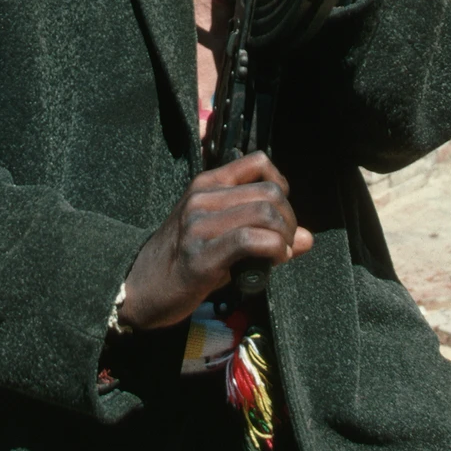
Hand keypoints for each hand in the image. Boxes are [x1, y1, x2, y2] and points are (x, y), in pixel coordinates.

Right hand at [117, 152, 312, 331]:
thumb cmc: (185, 261)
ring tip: (278, 255)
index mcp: (206, 185)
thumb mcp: (221, 234)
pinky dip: (273, 250)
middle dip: (289, 220)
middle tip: (284, 244)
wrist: (142, 288)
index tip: (280, 213)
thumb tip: (308, 238)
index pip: (259, 162)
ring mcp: (199, 224)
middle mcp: (202, 198)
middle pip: (271, 191)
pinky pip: (250, 240)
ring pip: (266, 213)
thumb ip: (262, 230)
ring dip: (284, 238)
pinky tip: (270, 262)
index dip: (282, 186)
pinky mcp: (201, 255)